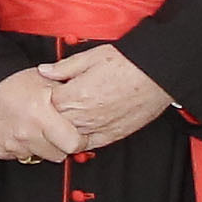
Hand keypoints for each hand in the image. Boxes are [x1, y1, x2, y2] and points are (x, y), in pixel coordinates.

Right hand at [0, 65, 80, 162]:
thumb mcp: (45, 81)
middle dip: (59, 145)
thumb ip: (66, 98)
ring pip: (37, 157)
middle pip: (57, 155)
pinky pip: (16, 156)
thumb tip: (83, 109)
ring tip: (32, 128)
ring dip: (38, 146)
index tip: (78, 137)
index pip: (73, 144)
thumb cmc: (8, 79)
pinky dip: (19, 147)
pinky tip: (16, 130)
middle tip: (54, 132)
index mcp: (41, 115)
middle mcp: (26, 132)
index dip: (79, 141)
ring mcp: (11, 144)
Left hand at [39, 45, 172, 146]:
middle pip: (55, 123)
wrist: (156, 74)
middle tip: (55, 104)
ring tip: (69, 115)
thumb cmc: (127, 63)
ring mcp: (99, 127)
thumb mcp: (91, 56)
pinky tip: (82, 128)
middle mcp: (85, 115)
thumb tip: (45, 71)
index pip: (46, 104)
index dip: (44, 96)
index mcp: (76, 95)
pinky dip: (82, 139)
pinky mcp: (113, 135)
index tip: (46, 91)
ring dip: (65, 128)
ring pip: (69, 138)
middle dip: (52, 114)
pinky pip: (90, 144)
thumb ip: (64, 67)